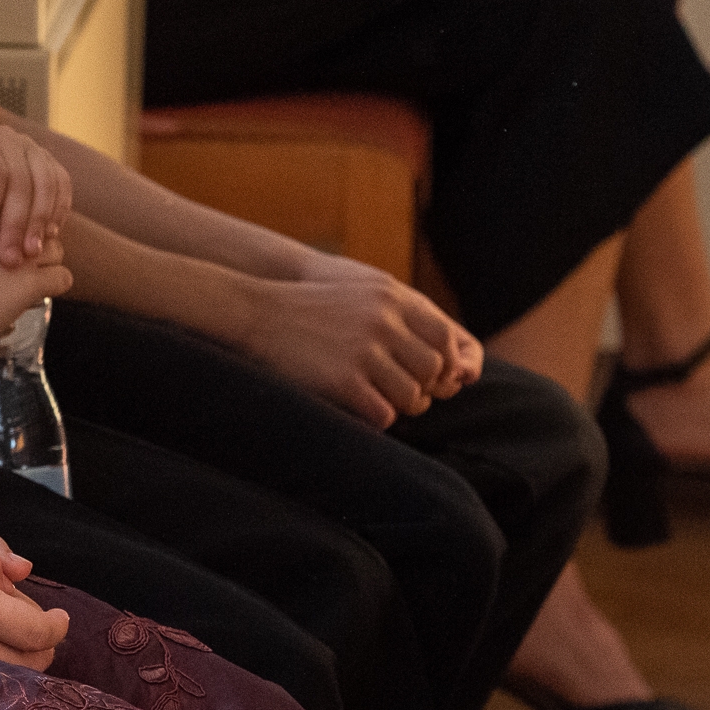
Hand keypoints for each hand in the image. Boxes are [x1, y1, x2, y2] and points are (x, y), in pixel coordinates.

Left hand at [0, 125, 72, 265]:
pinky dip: (58, 209)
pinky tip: (48, 235)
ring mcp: (29, 147)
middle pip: (22, 177)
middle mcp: (4, 137)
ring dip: (42, 219)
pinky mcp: (45, 161)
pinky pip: (61, 182)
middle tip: (10, 257)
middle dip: (17, 221)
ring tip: (32, 252)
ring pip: (46, 180)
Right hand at [0, 208, 71, 361]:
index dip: (13, 223)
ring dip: (47, 263)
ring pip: (55, 249)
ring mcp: (17, 255)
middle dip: (34, 242)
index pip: (13, 204)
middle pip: (37, 224)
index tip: (7, 239)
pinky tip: (40, 294)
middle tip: (24, 261)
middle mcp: (1, 228)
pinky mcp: (28, 285)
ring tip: (32, 279)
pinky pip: (62, 277)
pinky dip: (56, 285)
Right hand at [243, 255, 481, 428]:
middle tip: (401, 391)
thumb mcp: (363, 291)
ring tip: (377, 398)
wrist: (256, 312)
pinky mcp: (344, 381)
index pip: (446, 339)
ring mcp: (364, 351)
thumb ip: (405, 313)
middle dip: (422, 388)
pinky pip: (384, 415)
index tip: (431, 376)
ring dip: (399, 404)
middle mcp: (383, 322)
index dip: (445, 364)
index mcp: (391, 297)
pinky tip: (358, 407)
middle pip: (433, 372)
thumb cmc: (312, 304)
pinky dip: (377, 417)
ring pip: (411, 397)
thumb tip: (454, 357)